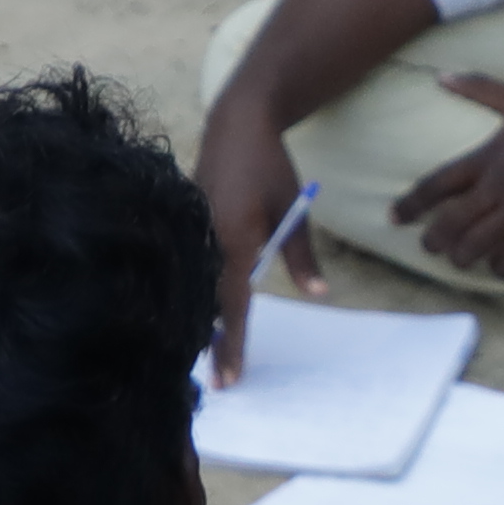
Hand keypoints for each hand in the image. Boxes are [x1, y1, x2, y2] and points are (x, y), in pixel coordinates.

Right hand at [197, 118, 303, 376]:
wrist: (235, 122)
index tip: (233, 376)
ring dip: (202, 322)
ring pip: (194, 287)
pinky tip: (195, 314)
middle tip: (218, 382)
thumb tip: (320, 294)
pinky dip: (193, 293)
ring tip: (205, 359)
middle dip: (214, 343)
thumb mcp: (293, 208)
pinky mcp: (183, 223)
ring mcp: (190, 231)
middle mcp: (205, 239)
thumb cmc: (269, 166)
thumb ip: (302, 256)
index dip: (234, 342)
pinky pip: (188, 266)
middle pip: (208, 303)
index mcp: (235, 238)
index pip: (235, 303)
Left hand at [401, 77, 503, 276]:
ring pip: (477, 247)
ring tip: (462, 260)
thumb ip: (479, 88)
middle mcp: (500, 187)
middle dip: (433, 241)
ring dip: (463, 258)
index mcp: (488, 157)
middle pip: (450, 224)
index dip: (411, 204)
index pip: (436, 185)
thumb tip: (441, 75)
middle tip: (429, 248)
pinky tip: (499, 266)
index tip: (394, 217)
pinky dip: (501, 268)